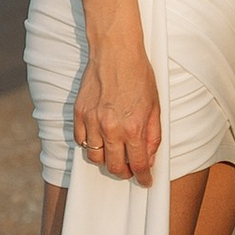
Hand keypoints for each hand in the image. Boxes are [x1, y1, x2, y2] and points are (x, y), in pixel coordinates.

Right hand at [74, 44, 161, 185]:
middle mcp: (111, 128)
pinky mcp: (79, 113)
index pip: (138, 164)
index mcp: (133, 128)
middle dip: (124, 172)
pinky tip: (99, 138)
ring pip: (95, 157)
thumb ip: (153, 135)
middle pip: (114, 166)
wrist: (116, 52)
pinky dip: (90, 144)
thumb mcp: (155, 106)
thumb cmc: (139, 76)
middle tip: (129, 169)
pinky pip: (81, 141)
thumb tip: (149, 157)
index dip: (143, 177)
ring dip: (105, 159)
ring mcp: (92, 121)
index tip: (145, 181)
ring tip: (113, 153)